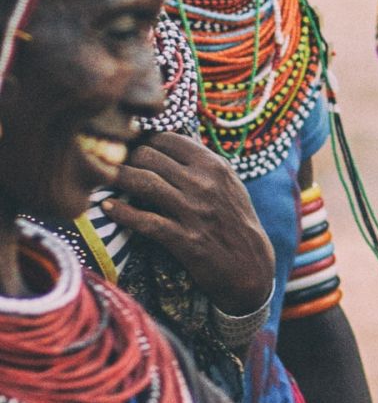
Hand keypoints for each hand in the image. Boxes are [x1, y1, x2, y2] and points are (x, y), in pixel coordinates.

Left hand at [104, 132, 273, 314]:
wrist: (250, 264)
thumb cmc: (234, 220)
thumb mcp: (228, 184)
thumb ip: (201, 162)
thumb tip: (166, 137)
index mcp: (215, 166)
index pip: (166, 138)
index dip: (141, 139)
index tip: (128, 146)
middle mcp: (204, 184)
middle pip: (148, 156)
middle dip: (124, 157)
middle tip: (110, 163)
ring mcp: (194, 211)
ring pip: (142, 182)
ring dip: (116, 178)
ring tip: (103, 178)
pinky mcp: (185, 239)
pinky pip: (144, 220)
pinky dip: (121, 212)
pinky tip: (108, 208)